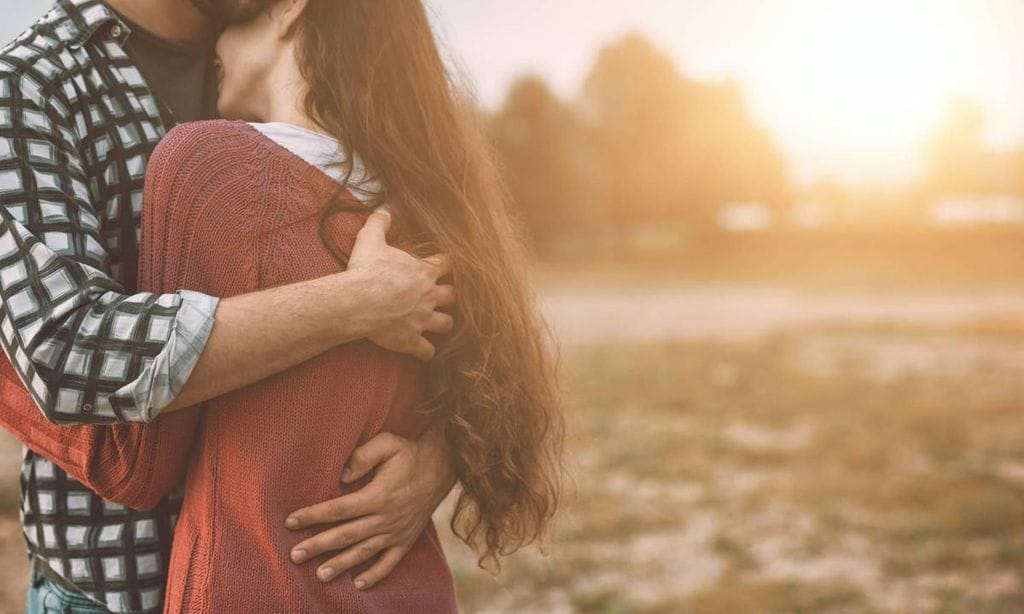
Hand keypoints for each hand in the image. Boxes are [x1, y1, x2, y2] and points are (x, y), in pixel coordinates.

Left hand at [284, 428, 457, 587]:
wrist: (442, 467)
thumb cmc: (408, 454)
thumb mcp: (387, 444)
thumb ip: (362, 456)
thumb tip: (340, 477)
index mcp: (378, 495)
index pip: (338, 508)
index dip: (313, 515)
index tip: (291, 521)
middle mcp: (386, 517)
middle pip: (345, 535)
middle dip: (318, 546)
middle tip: (294, 555)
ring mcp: (397, 532)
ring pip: (364, 552)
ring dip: (341, 565)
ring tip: (319, 575)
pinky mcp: (406, 540)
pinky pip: (389, 562)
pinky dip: (375, 575)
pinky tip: (358, 584)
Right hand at [347, 209, 455, 360]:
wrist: (358, 302)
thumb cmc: (366, 270)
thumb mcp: (370, 239)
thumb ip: (379, 223)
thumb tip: (384, 210)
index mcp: (423, 272)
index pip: (446, 264)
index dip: (445, 263)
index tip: (443, 264)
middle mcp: (429, 296)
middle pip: (452, 295)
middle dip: (449, 295)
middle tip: (441, 295)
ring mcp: (422, 320)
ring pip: (446, 324)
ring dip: (443, 323)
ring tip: (438, 322)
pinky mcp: (411, 340)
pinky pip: (427, 351)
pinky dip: (426, 352)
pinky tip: (424, 352)